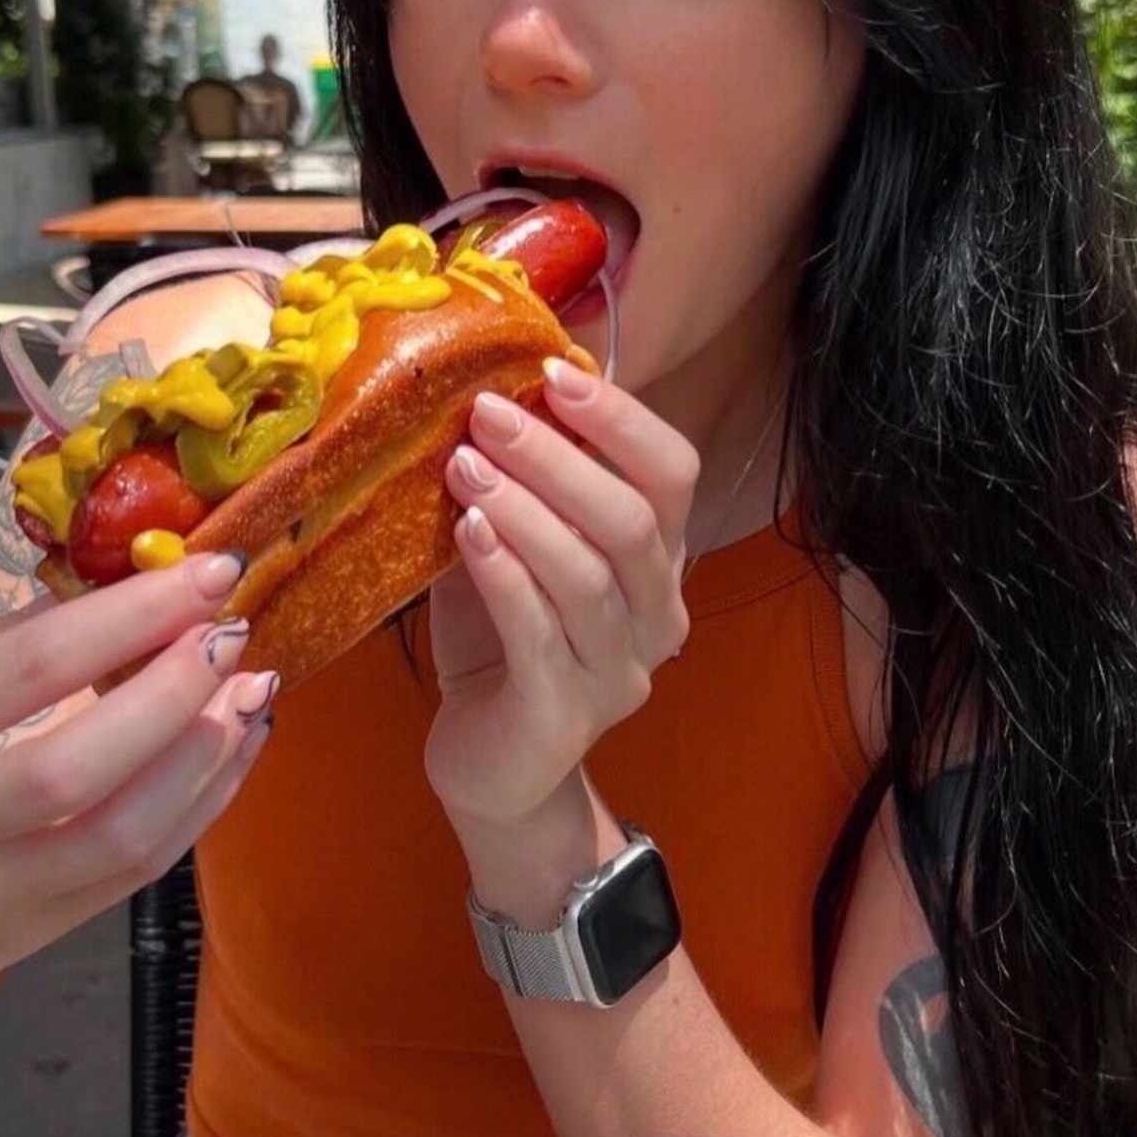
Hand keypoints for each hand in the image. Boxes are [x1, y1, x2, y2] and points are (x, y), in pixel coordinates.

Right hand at [0, 552, 276, 1028]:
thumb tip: (119, 591)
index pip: (31, 666)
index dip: (133, 614)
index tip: (206, 572)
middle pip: (81, 761)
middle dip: (177, 689)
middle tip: (232, 632)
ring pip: (124, 833)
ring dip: (205, 756)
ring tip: (250, 691)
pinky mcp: (34, 936)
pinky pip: (136, 872)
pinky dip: (199, 806)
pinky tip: (230, 751)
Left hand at [425, 358, 698, 832]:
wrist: (493, 762)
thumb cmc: (502, 635)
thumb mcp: (518, 544)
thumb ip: (523, 482)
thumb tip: (483, 384)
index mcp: (661, 559)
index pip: (673, 472)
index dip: (621, 419)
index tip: (551, 374)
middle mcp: (658, 614)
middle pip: (631, 520)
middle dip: (558, 457)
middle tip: (486, 413)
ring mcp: (620, 670)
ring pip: (587, 574)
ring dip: (524, 510)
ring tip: (463, 466)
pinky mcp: (566, 714)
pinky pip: (541, 632)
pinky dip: (505, 574)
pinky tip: (467, 532)